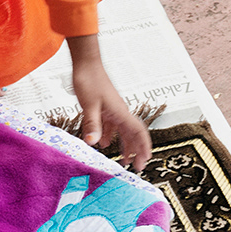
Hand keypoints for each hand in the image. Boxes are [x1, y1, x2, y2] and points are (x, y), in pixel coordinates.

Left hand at [67, 35, 150, 170]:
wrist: (85, 64)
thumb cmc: (89, 80)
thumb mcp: (88, 105)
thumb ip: (92, 124)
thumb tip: (93, 144)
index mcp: (120, 112)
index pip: (138, 132)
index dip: (143, 147)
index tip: (145, 161)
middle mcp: (120, 112)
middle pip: (133, 135)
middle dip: (136, 152)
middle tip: (137, 168)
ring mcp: (113, 110)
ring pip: (123, 132)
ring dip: (124, 146)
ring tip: (122, 161)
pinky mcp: (104, 108)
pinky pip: (111, 126)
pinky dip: (109, 137)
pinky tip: (101, 144)